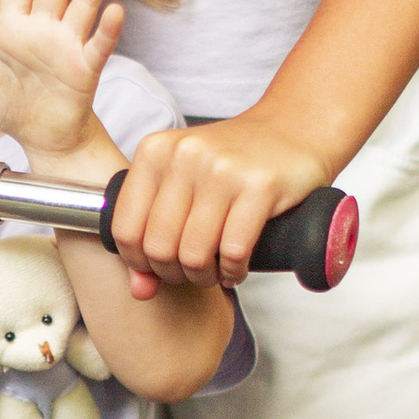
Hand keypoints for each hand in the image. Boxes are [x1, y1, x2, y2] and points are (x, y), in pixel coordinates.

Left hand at [109, 106, 331, 287]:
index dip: (140, 262)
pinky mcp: (261, 185)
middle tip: (193, 271)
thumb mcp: (183, 185)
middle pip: (159, 247)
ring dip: (205, 276)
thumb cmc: (234, 162)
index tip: (160, 267)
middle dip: (175, 273)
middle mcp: (184, 155)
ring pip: (194, 254)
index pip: (124, 229)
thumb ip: (152, 234)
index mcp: (154, 151)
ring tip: (216, 271)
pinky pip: (234, 252)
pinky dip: (234, 272)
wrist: (295, 127)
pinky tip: (237, 268)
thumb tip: (139, 291)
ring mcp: (223, 169)